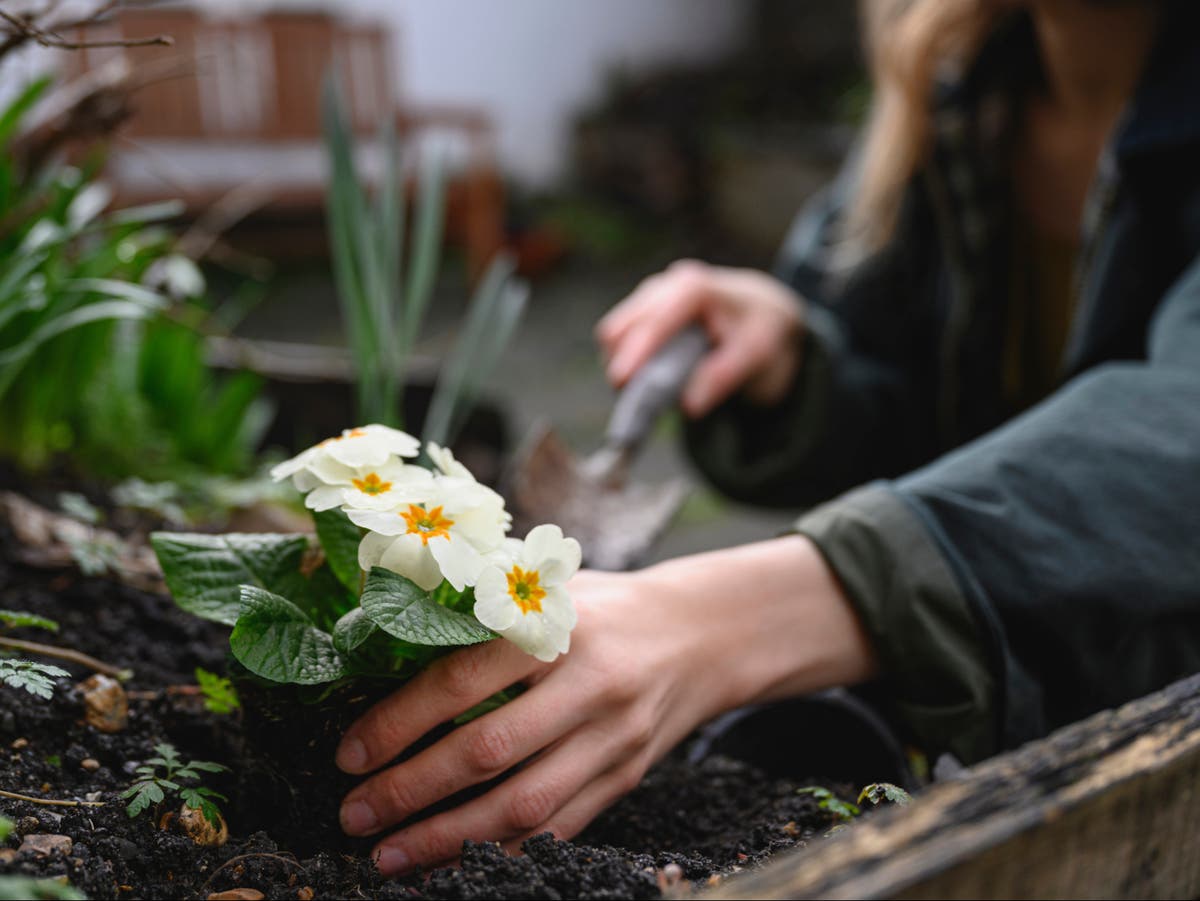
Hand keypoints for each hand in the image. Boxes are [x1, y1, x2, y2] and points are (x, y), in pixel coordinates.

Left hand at [335, 536, 876, 874]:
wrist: (703, 633)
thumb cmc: (605, 607)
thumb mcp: (550, 589)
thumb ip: (485, 615)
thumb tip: (382, 643)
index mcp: (557, 626)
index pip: (463, 678)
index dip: (398, 721)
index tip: (349, 753)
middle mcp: (588, 684)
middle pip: (487, 750)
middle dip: (410, 790)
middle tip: (354, 814)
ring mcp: (612, 738)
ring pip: (522, 804)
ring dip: (446, 838)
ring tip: (389, 855)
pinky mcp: (626, 777)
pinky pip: (559, 829)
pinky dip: (501, 852)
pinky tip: (453, 865)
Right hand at [596, 259, 805, 416]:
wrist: (765, 312)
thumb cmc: (761, 330)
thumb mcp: (757, 354)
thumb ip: (723, 376)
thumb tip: (689, 407)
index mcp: (694, 288)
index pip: (656, 319)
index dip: (636, 349)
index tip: (622, 380)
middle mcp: (666, 286)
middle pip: (624, 325)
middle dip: (622, 362)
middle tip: (633, 402)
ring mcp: (652, 298)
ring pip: (616, 334)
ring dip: (622, 365)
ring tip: (643, 396)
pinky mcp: (645, 313)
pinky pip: (622, 340)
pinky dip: (627, 363)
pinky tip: (645, 381)